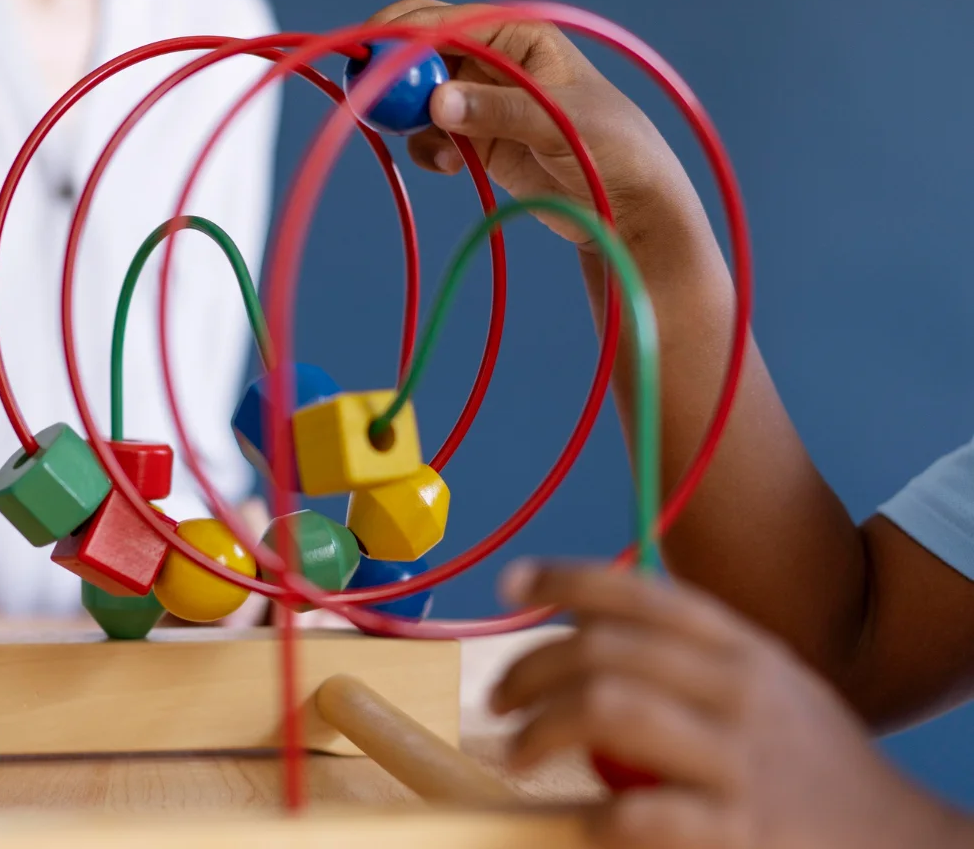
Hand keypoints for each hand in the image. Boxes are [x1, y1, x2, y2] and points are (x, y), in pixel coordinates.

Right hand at [368, 0, 700, 249]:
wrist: (629, 206)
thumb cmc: (613, 148)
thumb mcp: (559, 123)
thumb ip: (498, 111)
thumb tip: (437, 102)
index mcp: (516, 36)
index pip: (443, 21)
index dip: (400, 34)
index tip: (366, 59)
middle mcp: (493, 61)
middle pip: (421, 53)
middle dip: (393, 76)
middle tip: (367, 102)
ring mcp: (482, 101)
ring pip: (418, 97)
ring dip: (409, 119)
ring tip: (434, 150)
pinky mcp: (477, 139)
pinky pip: (430, 134)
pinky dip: (425, 148)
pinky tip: (447, 167)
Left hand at [489, 561, 966, 848]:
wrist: (901, 844)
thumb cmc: (814, 763)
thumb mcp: (769, 684)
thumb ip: (693, 657)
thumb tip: (587, 638)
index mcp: (741, 648)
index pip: (640, 593)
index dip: (566, 578)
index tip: (511, 583)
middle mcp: (739, 690)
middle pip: (604, 649)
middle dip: (529, 669)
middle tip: (498, 700)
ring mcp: (739, 760)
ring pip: (610, 708)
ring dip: (542, 730)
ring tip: (518, 754)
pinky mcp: (739, 831)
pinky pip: (641, 813)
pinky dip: (596, 816)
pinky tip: (584, 821)